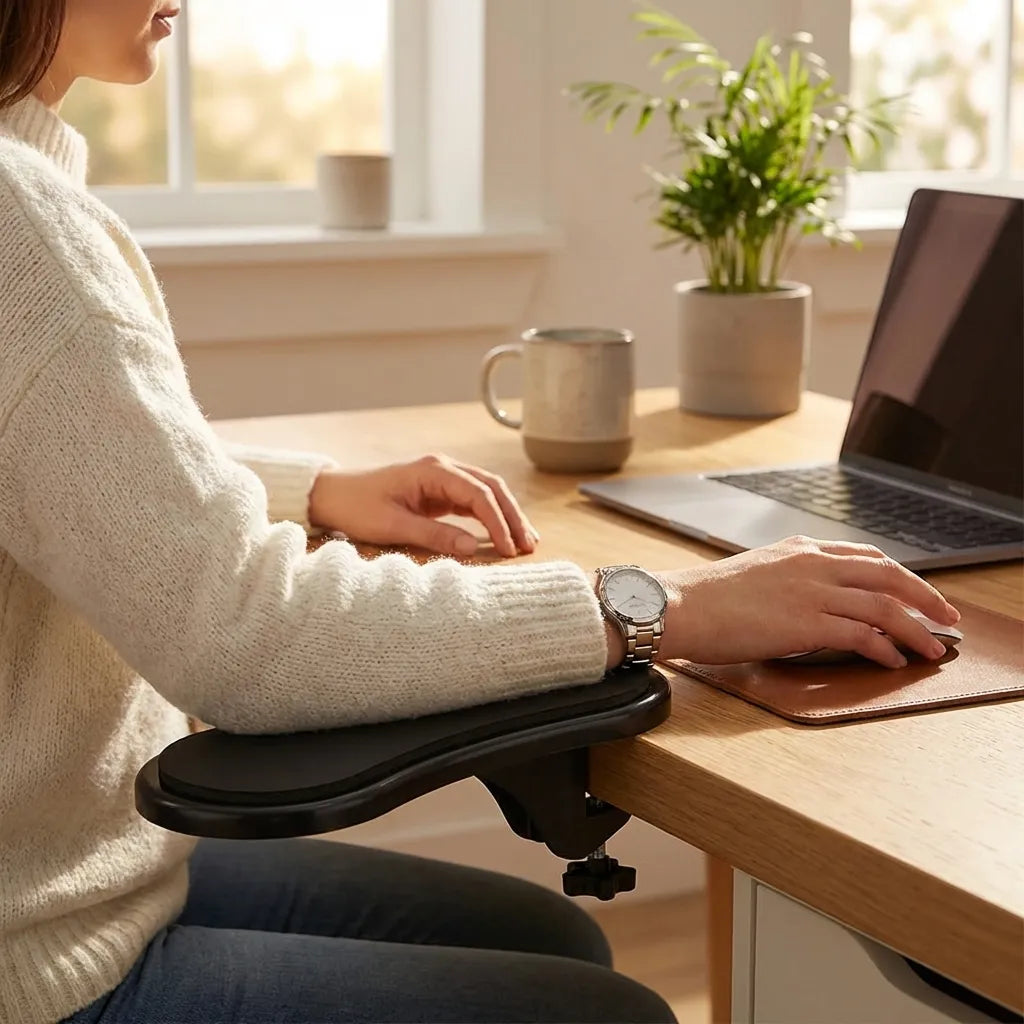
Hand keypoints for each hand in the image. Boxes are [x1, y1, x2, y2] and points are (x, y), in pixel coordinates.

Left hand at [308, 455, 539, 557]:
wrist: (332, 495)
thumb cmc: (357, 507)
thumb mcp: (393, 526)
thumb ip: (434, 535)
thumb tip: (472, 547)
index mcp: (433, 471)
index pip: (479, 494)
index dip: (498, 522)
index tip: (509, 549)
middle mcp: (443, 469)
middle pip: (492, 488)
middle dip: (513, 516)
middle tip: (529, 545)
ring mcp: (442, 479)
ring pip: (487, 493)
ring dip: (507, 516)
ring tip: (526, 541)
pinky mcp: (439, 492)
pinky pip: (474, 501)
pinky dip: (491, 517)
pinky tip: (504, 535)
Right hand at [600, 536, 960, 669]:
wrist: (678, 605)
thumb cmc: (705, 598)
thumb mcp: (754, 574)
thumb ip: (788, 579)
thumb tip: (810, 603)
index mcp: (798, 550)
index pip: (865, 556)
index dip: (899, 575)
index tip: (916, 591)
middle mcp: (811, 564)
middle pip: (887, 574)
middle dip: (924, 596)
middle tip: (945, 617)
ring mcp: (810, 591)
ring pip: (883, 605)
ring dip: (915, 628)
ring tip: (932, 648)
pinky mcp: (805, 622)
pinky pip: (862, 634)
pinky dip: (885, 647)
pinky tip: (893, 659)